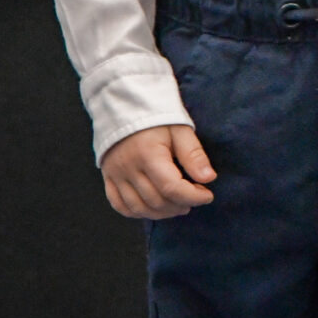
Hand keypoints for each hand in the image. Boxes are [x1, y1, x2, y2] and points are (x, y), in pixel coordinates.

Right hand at [101, 124, 216, 218]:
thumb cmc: (156, 116)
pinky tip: (155, 208)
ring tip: (179, 205)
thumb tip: (208, 178)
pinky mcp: (108, 177)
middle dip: (180, 204)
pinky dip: (138, 212)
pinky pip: (120, 205)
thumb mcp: (180, 129)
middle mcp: (128, 168)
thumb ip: (193, 154)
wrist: (125, 105)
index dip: (193, 196)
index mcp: (148, 154)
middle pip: (156, 201)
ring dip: (162, 212)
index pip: (171, 187)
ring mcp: (115, 175)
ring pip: (138, 208)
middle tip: (195, 197)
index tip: (207, 195)